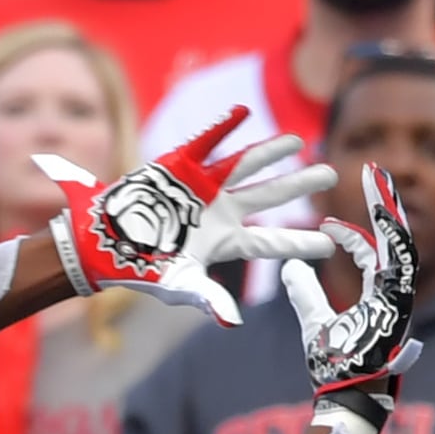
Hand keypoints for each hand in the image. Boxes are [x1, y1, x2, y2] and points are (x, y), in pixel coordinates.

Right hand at [46, 116, 335, 323]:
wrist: (103, 245)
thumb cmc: (141, 269)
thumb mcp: (177, 285)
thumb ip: (207, 297)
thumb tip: (233, 321)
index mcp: (224, 241)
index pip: (269, 243)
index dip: (298, 242)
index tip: (329, 244)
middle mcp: (221, 211)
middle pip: (269, 196)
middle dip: (299, 185)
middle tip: (331, 175)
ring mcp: (203, 187)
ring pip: (245, 165)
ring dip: (271, 152)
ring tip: (297, 141)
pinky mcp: (180, 166)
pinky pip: (206, 143)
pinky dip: (224, 128)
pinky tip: (243, 112)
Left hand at [280, 175, 423, 432]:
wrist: (346, 401)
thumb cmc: (334, 369)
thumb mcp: (314, 323)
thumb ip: (304, 295)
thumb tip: (292, 267)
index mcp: (378, 295)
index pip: (372, 253)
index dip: (353, 234)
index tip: (329, 220)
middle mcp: (393, 293)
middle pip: (394, 238)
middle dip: (386, 204)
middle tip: (376, 171)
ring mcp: (399, 299)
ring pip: (402, 244)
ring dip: (392, 211)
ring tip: (381, 181)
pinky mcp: (400, 306)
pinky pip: (400, 265)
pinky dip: (392, 238)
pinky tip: (384, 214)